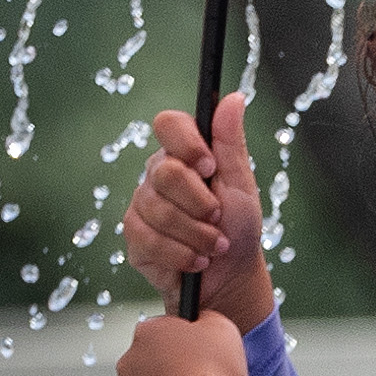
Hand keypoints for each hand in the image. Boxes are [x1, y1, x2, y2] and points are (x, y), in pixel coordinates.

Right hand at [124, 92, 275, 332]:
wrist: (228, 278)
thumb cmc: (237, 228)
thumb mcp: (241, 184)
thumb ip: (231, 142)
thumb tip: (232, 97)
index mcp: (183, 154)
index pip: (168, 124)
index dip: (186, 143)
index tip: (209, 166)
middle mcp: (157, 175)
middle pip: (165, 172)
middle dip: (200, 202)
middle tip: (218, 217)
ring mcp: (141, 206)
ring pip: (159, 211)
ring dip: (196, 234)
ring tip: (214, 246)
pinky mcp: (134, 238)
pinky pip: (149, 240)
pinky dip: (181, 254)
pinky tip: (195, 261)